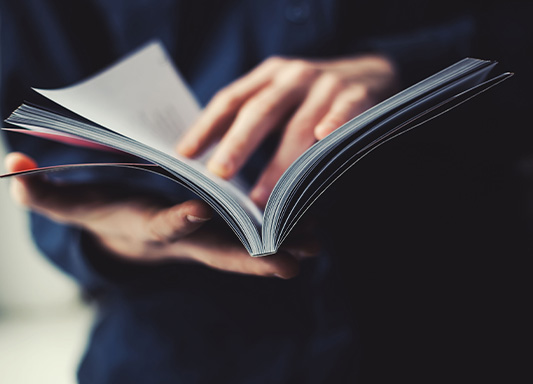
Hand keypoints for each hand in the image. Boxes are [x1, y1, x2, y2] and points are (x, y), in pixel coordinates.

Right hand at [5, 152, 310, 278]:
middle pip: (222, 251)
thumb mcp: (74, 204)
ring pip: (251, 249)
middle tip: (291, 257)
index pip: (167, 226)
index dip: (179, 220)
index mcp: (153, 226)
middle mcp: (188, 238)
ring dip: (282, 247)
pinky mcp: (225, 231)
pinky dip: (284, 233)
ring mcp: (210, 238)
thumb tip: (14, 172)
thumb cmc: (106, 214)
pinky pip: (260, 237)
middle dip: (254, 255)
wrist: (129, 231)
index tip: (198, 211)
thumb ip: (44, 193)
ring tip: (317, 241)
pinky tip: (314, 223)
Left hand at [177, 54, 398, 207]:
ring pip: (299, 125)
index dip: (206, 126)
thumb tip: (218, 160)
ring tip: (262, 197)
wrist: (372, 72)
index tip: (184, 154)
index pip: (231, 99)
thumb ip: (257, 118)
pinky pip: (345, 112)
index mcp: (269, 75)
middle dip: (238, 144)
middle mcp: (294, 76)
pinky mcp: (358, 95)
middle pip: (260, 110)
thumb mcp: (283, 98)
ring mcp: (327, 84)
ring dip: (280, 162)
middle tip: (219, 175)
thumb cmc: (315, 97)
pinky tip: (323, 138)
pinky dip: (335, 123)